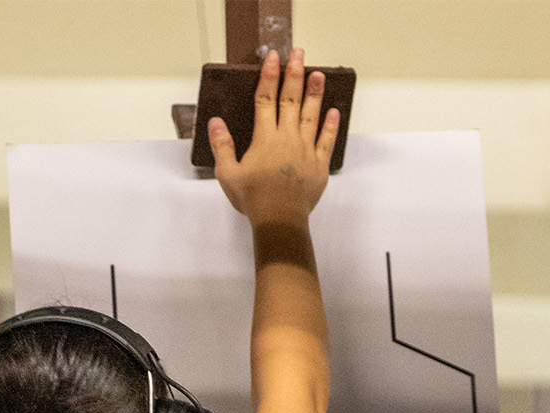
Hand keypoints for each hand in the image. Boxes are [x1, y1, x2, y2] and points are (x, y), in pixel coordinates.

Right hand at [210, 48, 342, 225]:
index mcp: (265, 137)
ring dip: (315, 93)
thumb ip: (222, 145)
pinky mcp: (320, 165)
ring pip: (312, 116)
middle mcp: (287, 138)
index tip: (273, 57)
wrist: (280, 220)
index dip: (269, 76)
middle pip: (291, 100)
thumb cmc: (253, 198)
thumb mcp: (227, 173)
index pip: (266, 98)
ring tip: (320, 74)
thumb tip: (216, 121)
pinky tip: (334, 111)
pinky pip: (327, 141)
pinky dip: (331, 126)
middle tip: (299, 54)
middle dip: (295, 74)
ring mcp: (306, 150)